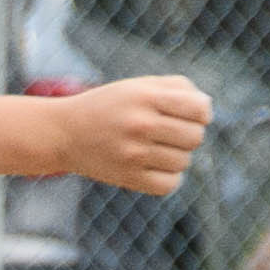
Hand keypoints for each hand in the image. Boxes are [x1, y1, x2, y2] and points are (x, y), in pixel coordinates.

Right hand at [52, 75, 209, 195]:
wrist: (62, 133)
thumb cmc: (109, 106)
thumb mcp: (140, 86)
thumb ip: (179, 88)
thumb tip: (206, 111)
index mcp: (146, 98)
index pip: (201, 110)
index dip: (200, 113)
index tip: (185, 115)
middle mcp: (140, 124)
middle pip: (195, 137)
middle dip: (186, 136)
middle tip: (166, 134)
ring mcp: (132, 153)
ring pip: (183, 162)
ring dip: (175, 157)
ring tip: (154, 150)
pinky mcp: (125, 177)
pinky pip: (169, 184)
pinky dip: (168, 178)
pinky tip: (154, 168)